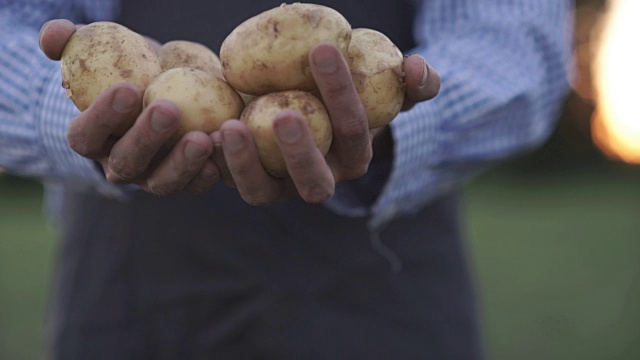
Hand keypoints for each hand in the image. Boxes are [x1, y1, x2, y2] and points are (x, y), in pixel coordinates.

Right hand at [39, 19, 219, 194]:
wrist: (162, 91)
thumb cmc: (125, 68)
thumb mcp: (97, 51)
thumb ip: (71, 40)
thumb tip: (55, 35)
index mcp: (92, 138)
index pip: (86, 135)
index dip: (102, 116)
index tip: (127, 88)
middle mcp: (119, 165)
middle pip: (126, 161)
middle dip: (146, 138)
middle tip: (168, 110)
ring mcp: (152, 177)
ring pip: (162, 181)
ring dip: (182, 162)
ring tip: (203, 138)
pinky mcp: (185, 181)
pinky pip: (195, 184)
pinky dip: (209, 172)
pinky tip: (222, 154)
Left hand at [211, 43, 439, 204]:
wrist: (305, 109)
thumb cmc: (346, 95)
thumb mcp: (383, 86)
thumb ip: (410, 81)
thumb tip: (418, 69)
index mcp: (355, 157)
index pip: (355, 130)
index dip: (343, 93)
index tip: (322, 49)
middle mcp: (320, 180)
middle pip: (315, 180)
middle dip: (302, 151)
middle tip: (284, 115)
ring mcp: (281, 187)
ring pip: (265, 192)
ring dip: (248, 165)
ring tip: (231, 127)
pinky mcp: (249, 182)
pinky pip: (231, 181)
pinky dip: (218, 163)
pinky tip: (207, 134)